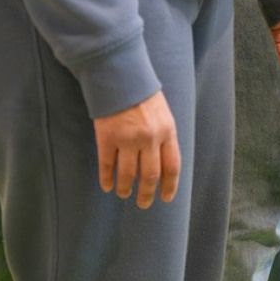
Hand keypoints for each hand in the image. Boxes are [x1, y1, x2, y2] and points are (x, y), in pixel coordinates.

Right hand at [93, 90, 180, 208]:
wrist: (120, 75)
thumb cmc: (143, 94)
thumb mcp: (163, 113)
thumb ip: (164, 136)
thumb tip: (162, 164)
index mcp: (167, 131)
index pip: (172, 166)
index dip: (169, 185)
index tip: (166, 198)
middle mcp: (149, 138)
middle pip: (150, 175)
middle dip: (146, 193)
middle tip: (144, 204)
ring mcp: (127, 138)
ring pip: (127, 173)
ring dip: (125, 188)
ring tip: (124, 194)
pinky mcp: (107, 137)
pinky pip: (107, 164)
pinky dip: (107, 178)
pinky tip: (107, 186)